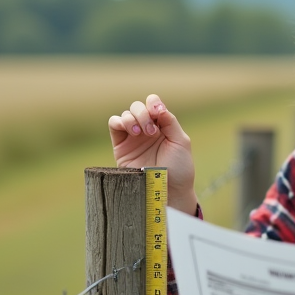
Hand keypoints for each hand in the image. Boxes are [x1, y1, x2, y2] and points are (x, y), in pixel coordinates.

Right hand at [107, 94, 197, 213]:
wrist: (167, 190)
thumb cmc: (179, 169)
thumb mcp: (181, 142)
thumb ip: (170, 122)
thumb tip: (157, 107)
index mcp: (162, 126)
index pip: (153, 105)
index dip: (153, 104)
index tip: (158, 113)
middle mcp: (146, 130)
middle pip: (137, 107)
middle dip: (143, 114)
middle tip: (152, 132)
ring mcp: (133, 138)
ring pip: (126, 114)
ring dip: (133, 118)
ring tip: (140, 133)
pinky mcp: (121, 147)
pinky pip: (114, 124)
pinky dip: (119, 121)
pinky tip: (130, 131)